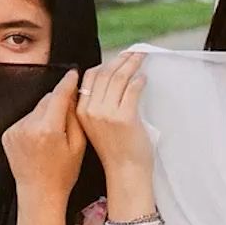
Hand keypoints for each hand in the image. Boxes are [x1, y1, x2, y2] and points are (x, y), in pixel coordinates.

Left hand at [2, 70, 85, 207]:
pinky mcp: (8, 134)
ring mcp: (15, 130)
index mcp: (48, 128)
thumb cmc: (62, 174)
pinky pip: (25, 119)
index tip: (74, 73)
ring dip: (45, 114)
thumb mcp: (78, 145)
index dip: (68, 82)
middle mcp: (28, 126)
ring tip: (53, 135)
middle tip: (68, 115)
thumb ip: (76, 117)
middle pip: (46, 100)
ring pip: (36, 109)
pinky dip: (34, 123)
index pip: (59, 95)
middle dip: (58, 103)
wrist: (39, 194)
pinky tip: (40, 140)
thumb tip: (73, 95)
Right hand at [75, 52, 150, 174]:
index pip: (90, 77)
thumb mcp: (97, 125)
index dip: (106, 63)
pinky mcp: (124, 118)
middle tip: (134, 52)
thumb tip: (112, 77)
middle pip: (105, 74)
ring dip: (132, 64)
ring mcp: (107, 114)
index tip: (118, 58)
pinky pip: (132, 89)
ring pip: (119, 78)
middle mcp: (91, 110)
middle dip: (121, 59)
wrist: (125, 172)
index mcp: (81, 110)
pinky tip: (143, 78)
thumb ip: (99, 104)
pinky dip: (139, 80)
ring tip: (141, 58)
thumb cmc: (115, 149)